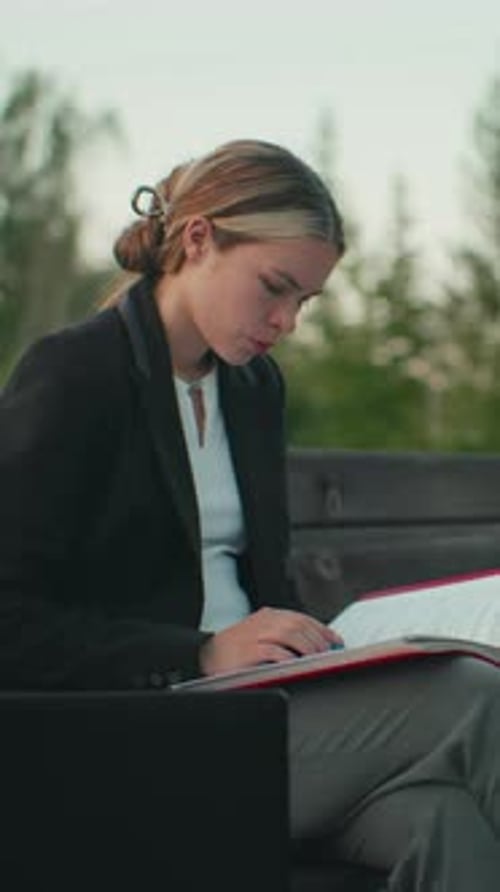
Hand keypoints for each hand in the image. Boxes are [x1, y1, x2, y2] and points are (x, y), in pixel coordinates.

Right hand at [199, 607, 342, 675]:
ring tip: (317, 659)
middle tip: (329, 653)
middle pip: (298, 624)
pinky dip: (288, 656)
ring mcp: (253, 635)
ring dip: (307, 646)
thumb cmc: (235, 652)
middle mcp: (262, 622)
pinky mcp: (246, 651)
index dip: (322, 629)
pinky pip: (272, 651)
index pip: (301, 618)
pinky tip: (296, 664)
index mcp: (267, 616)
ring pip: (288, 633)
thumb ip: (283, 638)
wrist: (203, 656)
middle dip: (318, 639)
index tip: (336, 641)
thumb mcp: (259, 637)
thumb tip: (316, 647)